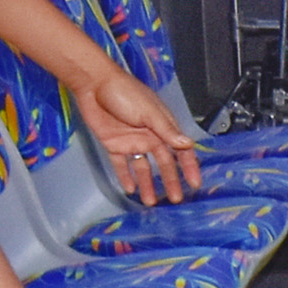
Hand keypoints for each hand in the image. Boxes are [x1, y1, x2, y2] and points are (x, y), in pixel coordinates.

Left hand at [80, 68, 200, 206]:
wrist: (93, 85)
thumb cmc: (125, 92)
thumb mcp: (149, 112)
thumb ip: (166, 131)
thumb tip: (188, 144)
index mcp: (162, 126)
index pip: (180, 150)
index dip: (189, 166)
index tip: (194, 183)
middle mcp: (150, 136)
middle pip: (163, 163)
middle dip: (170, 181)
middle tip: (175, 199)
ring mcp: (132, 141)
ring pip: (143, 167)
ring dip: (148, 184)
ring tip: (151, 201)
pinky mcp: (114, 145)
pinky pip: (122, 164)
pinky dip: (126, 176)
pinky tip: (130, 189)